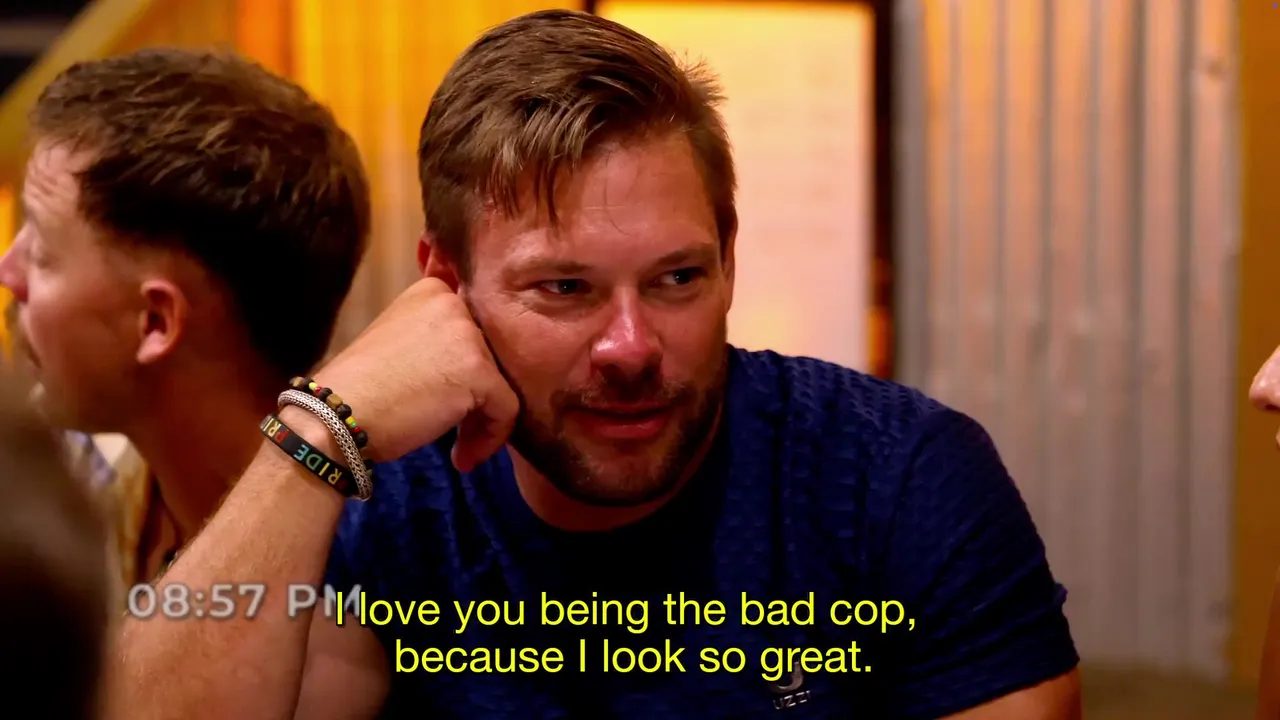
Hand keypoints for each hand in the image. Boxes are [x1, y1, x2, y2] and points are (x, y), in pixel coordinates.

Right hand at [312, 277, 518, 469]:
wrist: (334, 417)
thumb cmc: (361, 389)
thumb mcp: (401, 343)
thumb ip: (437, 341)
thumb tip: (474, 366)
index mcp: (433, 292)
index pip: (474, 332)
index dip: (467, 370)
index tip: (447, 398)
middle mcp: (453, 303)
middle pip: (491, 357)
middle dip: (477, 397)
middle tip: (454, 427)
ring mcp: (467, 335)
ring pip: (502, 384)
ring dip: (481, 421)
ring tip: (458, 447)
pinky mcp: (478, 371)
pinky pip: (506, 410)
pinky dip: (490, 438)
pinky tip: (462, 457)